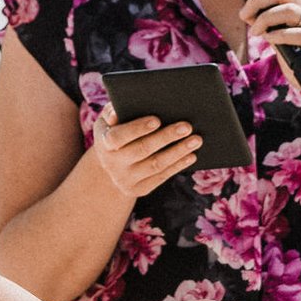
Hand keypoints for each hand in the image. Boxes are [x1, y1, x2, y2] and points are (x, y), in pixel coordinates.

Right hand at [86, 107, 202, 199]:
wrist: (110, 165)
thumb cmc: (114, 131)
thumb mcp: (107, 120)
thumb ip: (113, 111)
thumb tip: (117, 111)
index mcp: (104, 143)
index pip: (118, 136)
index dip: (137, 128)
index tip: (157, 119)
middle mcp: (112, 164)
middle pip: (142, 150)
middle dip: (166, 137)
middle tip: (187, 126)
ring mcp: (126, 179)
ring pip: (156, 165)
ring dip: (178, 152)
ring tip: (196, 139)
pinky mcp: (139, 189)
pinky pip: (162, 177)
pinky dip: (178, 165)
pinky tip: (191, 155)